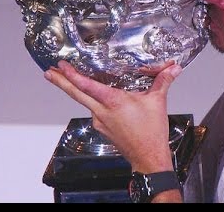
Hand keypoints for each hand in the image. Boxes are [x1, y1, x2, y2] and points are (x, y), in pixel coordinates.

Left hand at [43, 60, 182, 173]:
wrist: (148, 157)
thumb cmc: (151, 133)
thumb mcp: (158, 102)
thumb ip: (164, 81)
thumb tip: (174, 68)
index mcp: (113, 102)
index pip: (86, 86)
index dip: (71, 75)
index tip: (61, 66)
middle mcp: (102, 112)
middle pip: (76, 94)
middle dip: (61, 82)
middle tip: (49, 71)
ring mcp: (100, 121)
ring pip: (84, 102)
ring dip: (75, 90)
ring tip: (68, 79)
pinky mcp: (103, 128)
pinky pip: (94, 111)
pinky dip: (90, 101)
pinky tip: (95, 97)